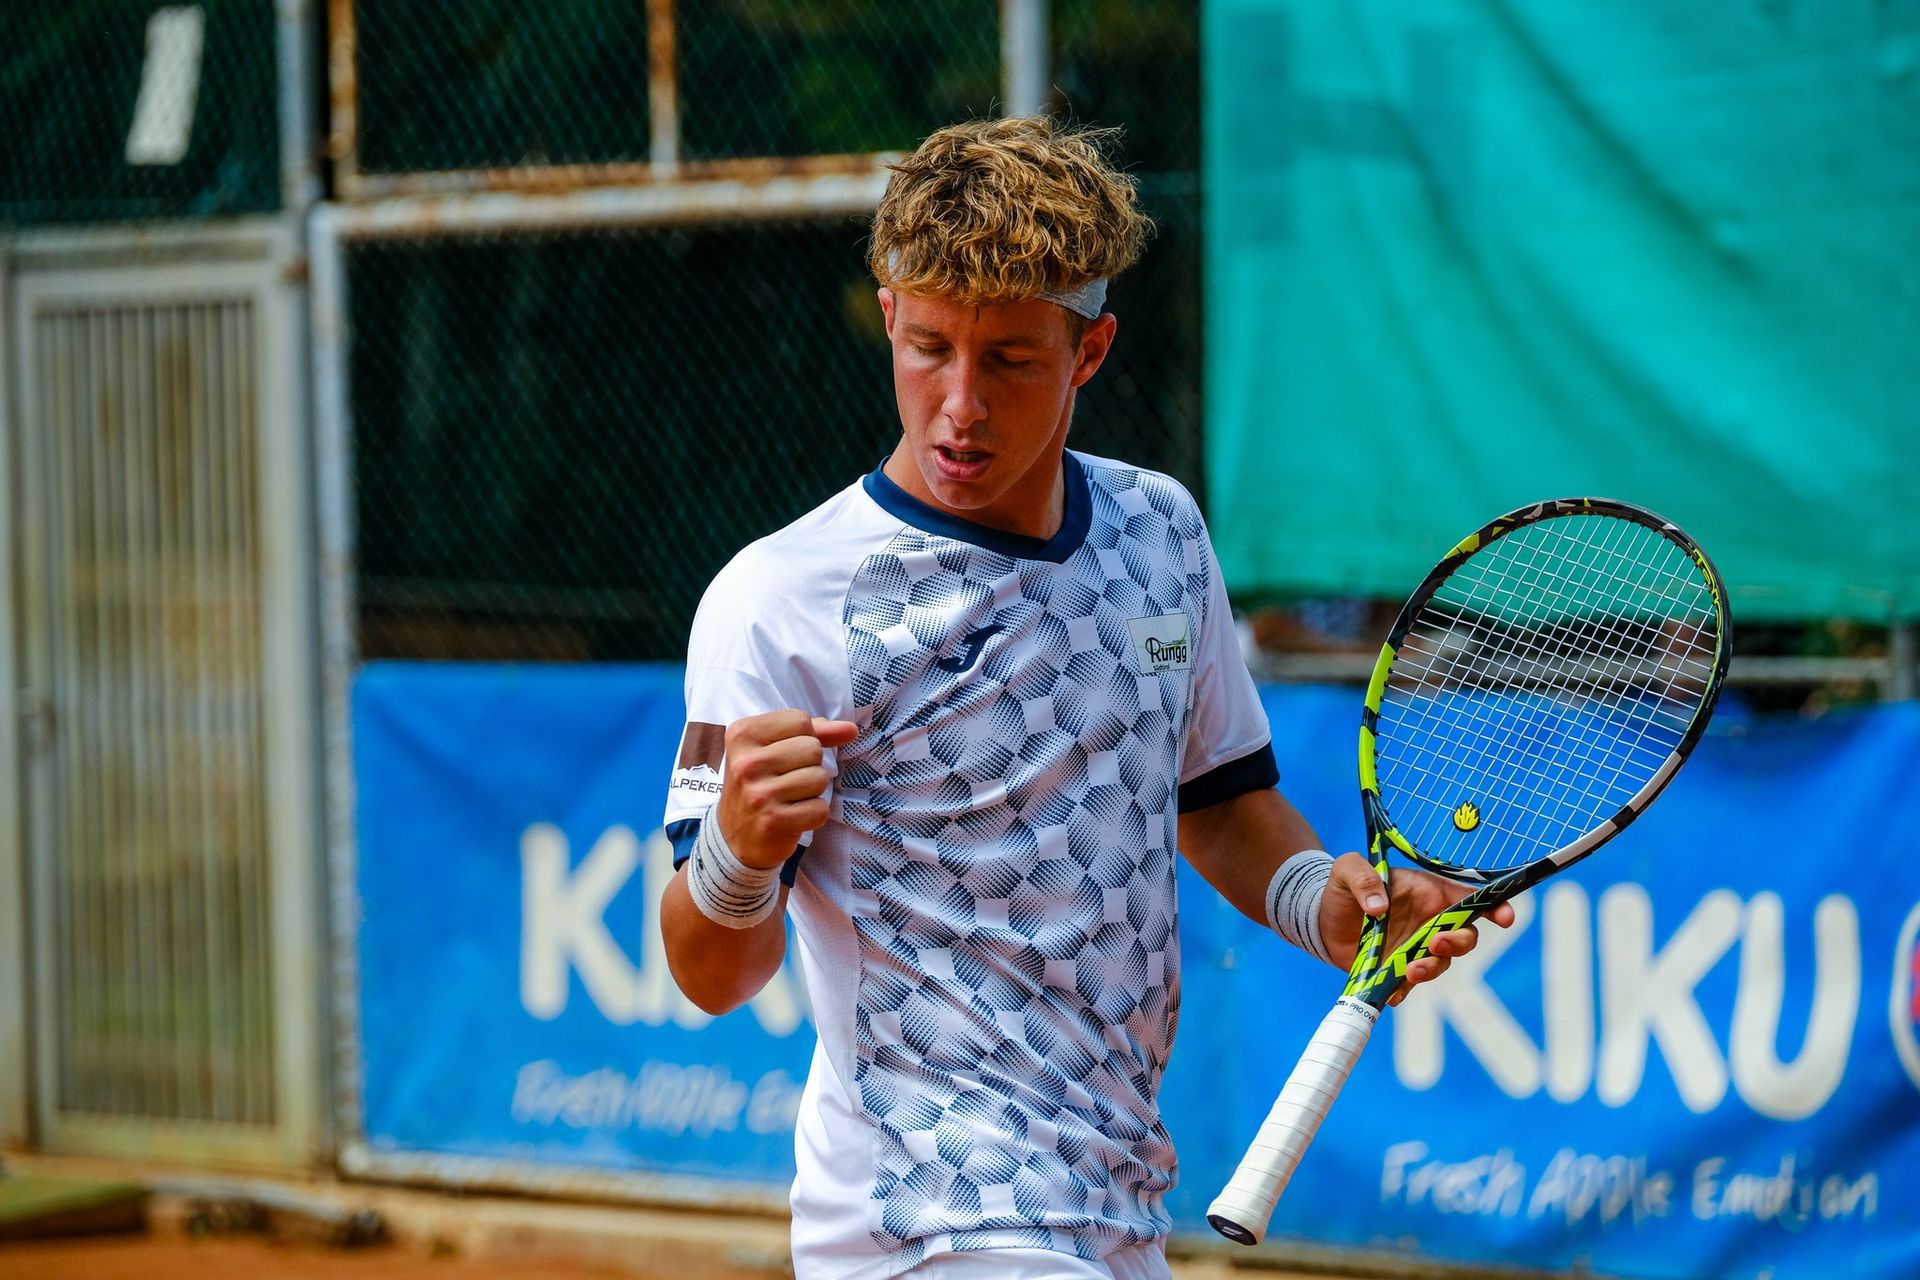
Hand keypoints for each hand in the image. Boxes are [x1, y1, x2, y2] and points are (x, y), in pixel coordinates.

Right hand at [715, 709, 858, 868]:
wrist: (734, 838)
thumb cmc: (760, 785)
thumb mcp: (774, 749)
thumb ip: (814, 733)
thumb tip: (851, 729)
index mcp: (742, 735)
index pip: (800, 721)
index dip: (804, 739)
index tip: (785, 756)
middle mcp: (746, 762)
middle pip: (813, 748)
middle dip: (810, 766)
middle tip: (786, 782)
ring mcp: (759, 793)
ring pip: (820, 778)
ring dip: (813, 792)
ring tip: (789, 799)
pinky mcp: (774, 821)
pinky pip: (820, 808)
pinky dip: (814, 815)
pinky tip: (793, 818)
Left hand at [1317, 852, 1515, 1005]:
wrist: (1321, 919)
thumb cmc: (1341, 888)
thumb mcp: (1346, 871)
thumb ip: (1362, 878)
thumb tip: (1379, 906)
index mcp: (1427, 892)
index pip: (1469, 898)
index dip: (1494, 906)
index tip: (1506, 918)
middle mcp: (1429, 922)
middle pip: (1464, 936)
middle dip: (1458, 943)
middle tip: (1435, 942)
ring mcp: (1416, 948)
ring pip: (1440, 963)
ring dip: (1431, 969)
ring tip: (1409, 971)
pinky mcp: (1398, 970)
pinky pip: (1410, 985)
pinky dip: (1403, 990)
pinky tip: (1391, 993)